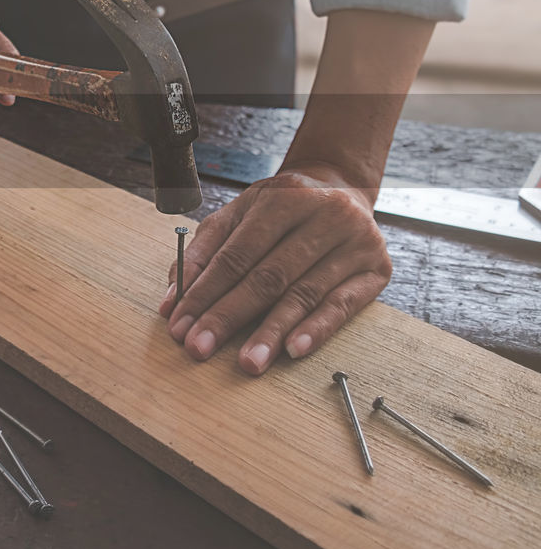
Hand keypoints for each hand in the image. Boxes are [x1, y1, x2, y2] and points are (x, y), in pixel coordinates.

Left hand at [158, 162, 391, 374]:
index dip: (204, 292)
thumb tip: (172, 298)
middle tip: (200, 348)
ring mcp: (354, 242)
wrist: (343, 186)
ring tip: (247, 363)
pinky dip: (316, 329)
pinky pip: (343, 305)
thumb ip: (204, 251)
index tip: (178, 324)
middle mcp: (322, 216)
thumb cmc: (282, 208)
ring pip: (304, 293)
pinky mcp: (376, 269)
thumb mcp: (240, 214)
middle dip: (228, 316)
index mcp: (281, 199)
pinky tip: (293, 351)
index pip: (235, 254)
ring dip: (271, 332)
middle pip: (267, 276)